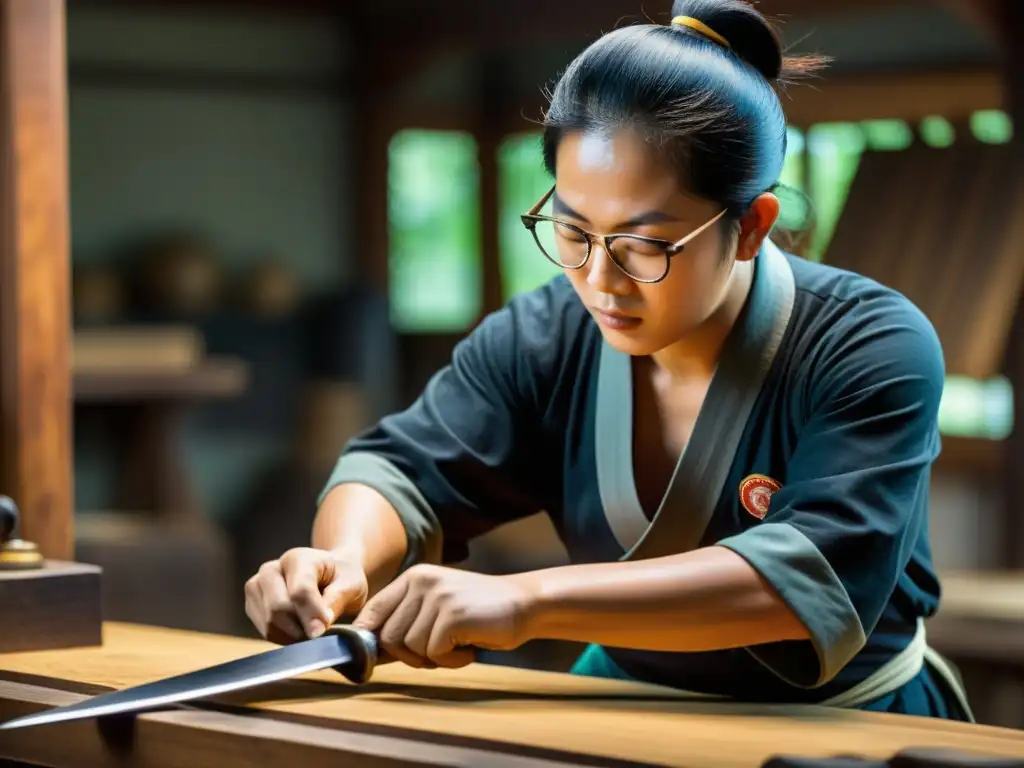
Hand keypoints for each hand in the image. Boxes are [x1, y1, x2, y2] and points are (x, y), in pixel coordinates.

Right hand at [245, 547, 368, 644]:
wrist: (329, 575)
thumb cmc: (342, 578)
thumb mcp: (351, 584)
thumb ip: (336, 601)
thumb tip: (317, 628)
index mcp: (298, 558)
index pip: (299, 590)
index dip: (311, 614)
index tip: (322, 631)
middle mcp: (271, 569)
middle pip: (278, 608)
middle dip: (301, 626)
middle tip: (321, 632)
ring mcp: (257, 586)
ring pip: (269, 622)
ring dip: (293, 634)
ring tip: (312, 629)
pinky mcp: (252, 605)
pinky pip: (265, 631)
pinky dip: (284, 637)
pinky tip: (300, 630)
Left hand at [352, 564, 535, 669]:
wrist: (523, 603)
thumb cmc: (479, 613)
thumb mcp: (437, 606)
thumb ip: (408, 620)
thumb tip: (370, 651)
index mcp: (414, 578)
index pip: (373, 610)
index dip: (369, 639)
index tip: (376, 657)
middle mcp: (421, 582)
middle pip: (389, 637)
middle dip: (409, 657)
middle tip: (438, 654)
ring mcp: (438, 597)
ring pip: (411, 648)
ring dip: (435, 659)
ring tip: (458, 647)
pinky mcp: (453, 615)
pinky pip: (435, 653)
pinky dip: (452, 661)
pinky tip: (469, 649)